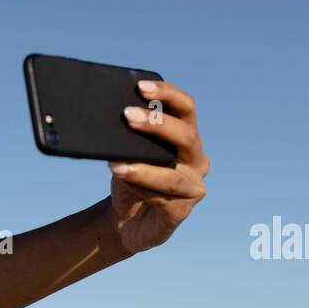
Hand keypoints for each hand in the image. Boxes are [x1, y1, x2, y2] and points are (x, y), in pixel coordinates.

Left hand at [107, 80, 209, 256]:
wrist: (124, 221)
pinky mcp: (181, 212)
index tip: (142, 86)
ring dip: (143, 167)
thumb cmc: (129, 180)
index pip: (186, 108)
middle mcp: (197, 160)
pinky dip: (140, 188)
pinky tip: (123, 179)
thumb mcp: (127, 154)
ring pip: (172, 174)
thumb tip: (111, 118)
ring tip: (116, 162)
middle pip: (186, 136)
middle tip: (127, 115)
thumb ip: (128, 137)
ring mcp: (193, 188)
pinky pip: (162, 198)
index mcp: (187, 138)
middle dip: (156, 124)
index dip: (167, 94)